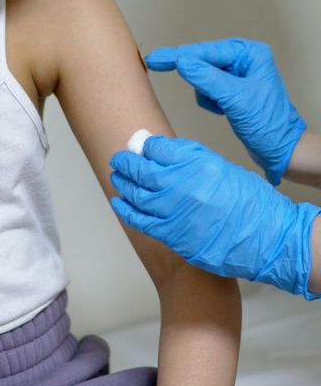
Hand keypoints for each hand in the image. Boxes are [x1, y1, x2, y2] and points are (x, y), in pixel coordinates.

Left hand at [109, 135, 320, 299]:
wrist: (268, 238)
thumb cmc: (250, 203)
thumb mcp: (223, 168)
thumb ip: (191, 158)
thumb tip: (161, 150)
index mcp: (198, 164)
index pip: (159, 148)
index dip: (146, 147)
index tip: (140, 147)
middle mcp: (182, 185)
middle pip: (141, 169)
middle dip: (126, 162)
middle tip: (118, 159)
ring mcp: (174, 211)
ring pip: (136, 194)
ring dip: (123, 184)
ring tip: (117, 177)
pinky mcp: (171, 234)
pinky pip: (140, 219)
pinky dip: (125, 210)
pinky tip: (118, 202)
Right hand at [145, 38, 305, 184]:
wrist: (280, 150)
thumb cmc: (268, 125)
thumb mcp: (236, 99)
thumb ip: (208, 79)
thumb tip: (182, 63)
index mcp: (250, 54)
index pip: (206, 51)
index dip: (178, 55)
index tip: (155, 58)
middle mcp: (244, 60)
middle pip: (202, 59)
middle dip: (186, 68)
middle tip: (155, 62)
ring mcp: (237, 75)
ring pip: (202, 75)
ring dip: (204, 91)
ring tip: (220, 106)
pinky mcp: (232, 90)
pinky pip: (207, 89)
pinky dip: (208, 100)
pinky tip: (221, 110)